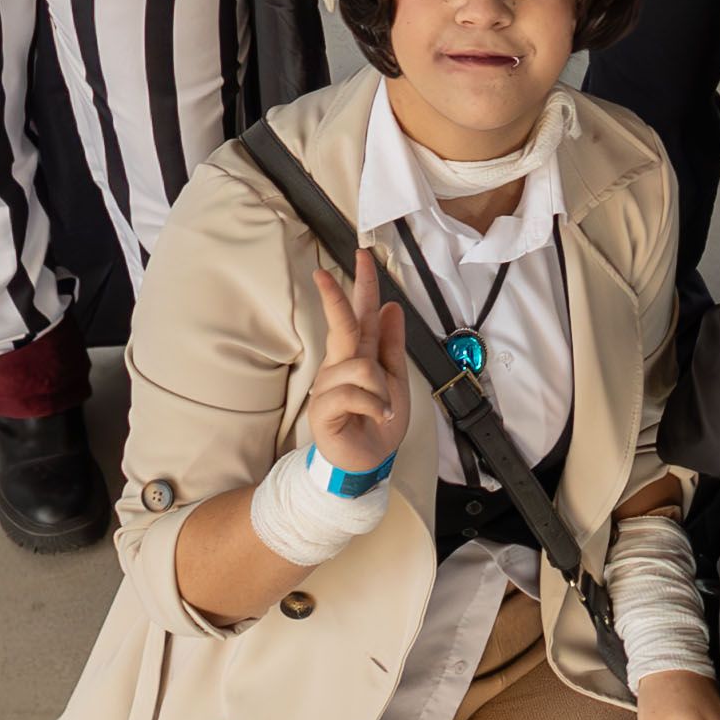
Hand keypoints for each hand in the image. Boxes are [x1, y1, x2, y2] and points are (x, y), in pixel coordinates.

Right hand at [298, 246, 409, 482]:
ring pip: (360, 366)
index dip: (362, 285)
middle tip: (326, 273)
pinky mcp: (323, 409)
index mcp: (360, 356)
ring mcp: (329, 386)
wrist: (367, 463)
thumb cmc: (379, 422)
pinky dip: (375, 406)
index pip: (360, 314)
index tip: (361, 256)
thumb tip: (391, 307)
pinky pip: (355, 394)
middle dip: (337, 297)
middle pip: (343, 324)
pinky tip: (378, 417)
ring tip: (383, 408)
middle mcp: (341, 366)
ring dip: (381, 389)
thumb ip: (391, 345)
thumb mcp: (397, 380)